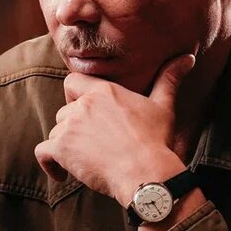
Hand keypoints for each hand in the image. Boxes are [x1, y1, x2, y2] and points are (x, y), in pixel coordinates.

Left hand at [35, 54, 194, 205]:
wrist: (145, 173)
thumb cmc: (156, 141)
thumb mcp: (164, 106)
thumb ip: (169, 79)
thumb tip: (187, 57)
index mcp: (104, 91)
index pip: (73, 82)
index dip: (74, 95)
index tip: (83, 110)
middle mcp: (83, 105)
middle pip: (65, 111)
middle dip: (74, 127)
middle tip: (92, 143)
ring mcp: (70, 126)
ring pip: (56, 133)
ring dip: (66, 146)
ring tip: (84, 160)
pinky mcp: (61, 149)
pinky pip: (43, 152)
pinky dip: (50, 163)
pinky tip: (61, 174)